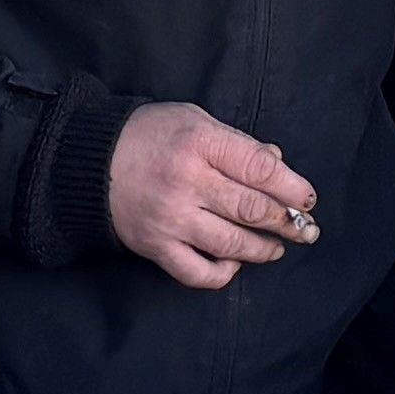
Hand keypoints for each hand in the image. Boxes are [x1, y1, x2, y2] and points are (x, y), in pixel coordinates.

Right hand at [110, 101, 315, 289]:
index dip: (293, 188)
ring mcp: (171, 218)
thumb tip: (278, 164)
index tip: (307, 199)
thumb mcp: (194, 120)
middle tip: (306, 230)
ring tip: (277, 247)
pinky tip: (234, 263)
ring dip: (264, 249)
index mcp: (200, 143)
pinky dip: (223, 273)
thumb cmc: (147, 135)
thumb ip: (237, 143)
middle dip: (288, 222)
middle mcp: (188, 182)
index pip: (261, 170)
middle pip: (253, 209)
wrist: (87, 162)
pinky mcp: (156, 247)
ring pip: (232, 243)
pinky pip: (198, 272)